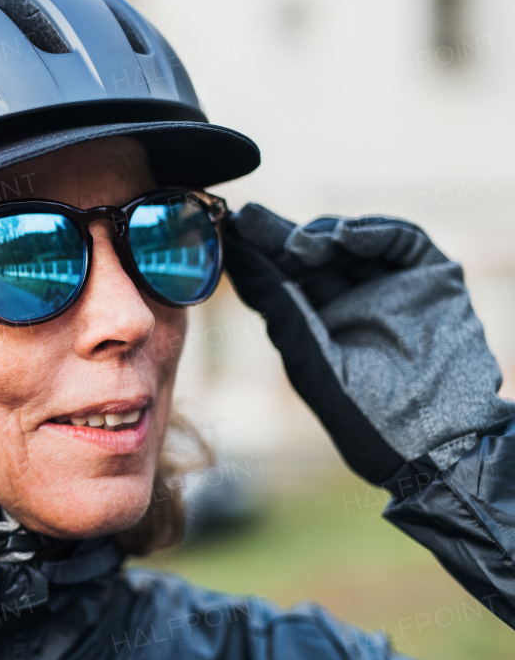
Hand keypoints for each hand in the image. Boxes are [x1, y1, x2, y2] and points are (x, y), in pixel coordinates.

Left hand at [223, 203, 514, 485]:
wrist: (431, 441)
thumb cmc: (361, 413)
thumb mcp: (308, 354)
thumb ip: (276, 303)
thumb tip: (232, 257)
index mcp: (318, 320)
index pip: (283, 275)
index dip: (258, 252)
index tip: (228, 229)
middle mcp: (353, 299)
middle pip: (313, 252)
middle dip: (281, 234)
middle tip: (250, 217)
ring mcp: (392, 285)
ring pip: (351, 240)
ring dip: (323, 234)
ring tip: (300, 244)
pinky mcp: (432, 276)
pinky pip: (400, 241)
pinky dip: (371, 232)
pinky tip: (344, 236)